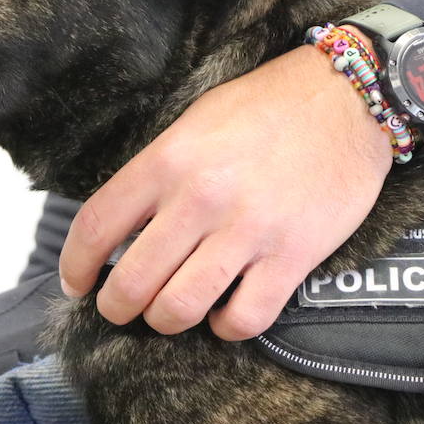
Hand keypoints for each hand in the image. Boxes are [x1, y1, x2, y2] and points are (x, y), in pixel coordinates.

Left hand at [58, 38, 392, 340]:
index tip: (76, 283)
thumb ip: (158, 172)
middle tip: (121, 308)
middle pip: (131, 283)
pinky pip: (243, 319)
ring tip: (170, 313)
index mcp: (167, 160)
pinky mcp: (293, 256)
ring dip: (166, 321)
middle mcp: (200, 198)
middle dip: (117, 307)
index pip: (96, 226)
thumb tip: (124, 226)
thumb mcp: (195, 122)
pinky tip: (224, 313)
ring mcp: (247, 231)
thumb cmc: (267, 106)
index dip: (75, 266)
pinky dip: (226, 327)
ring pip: (179, 310)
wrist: (347, 96)